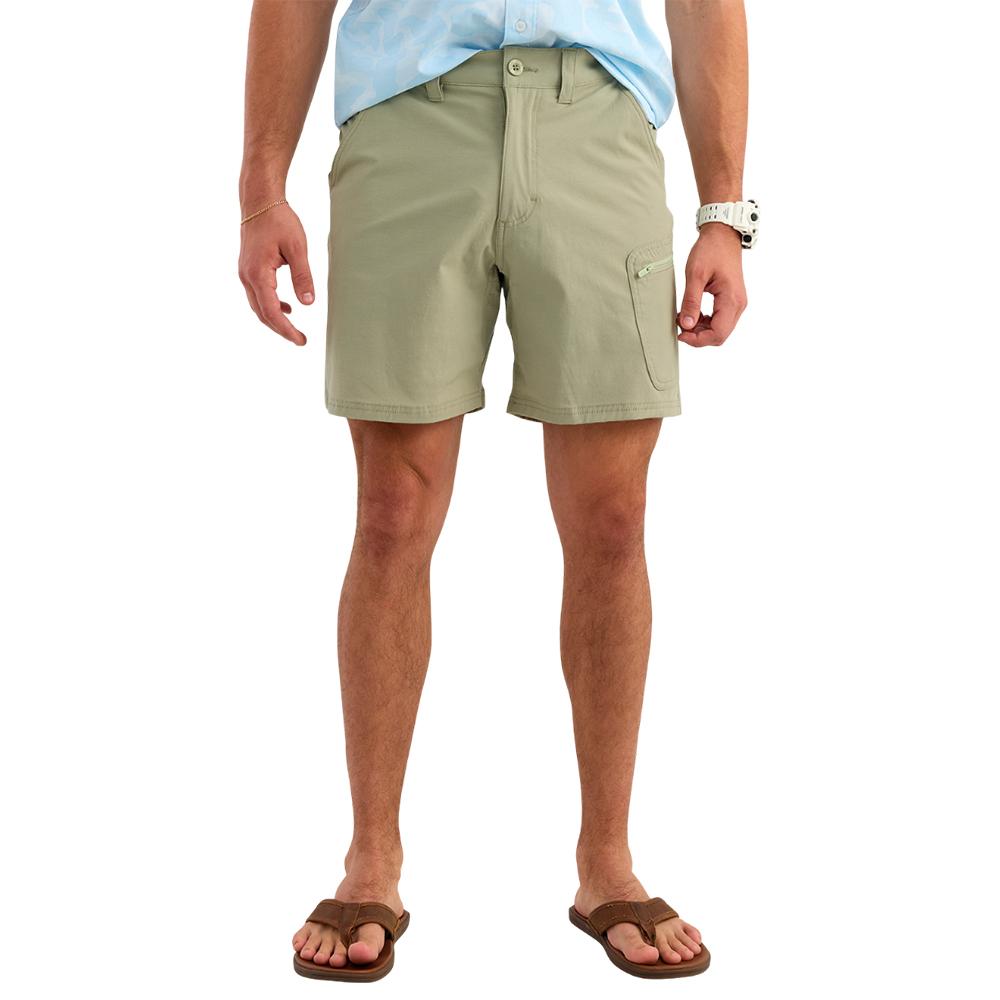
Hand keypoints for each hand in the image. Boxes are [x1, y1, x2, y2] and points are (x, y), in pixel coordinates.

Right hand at [238, 202, 313, 345]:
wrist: (259, 201)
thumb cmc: (279, 220)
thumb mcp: (297, 248)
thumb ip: (303, 277)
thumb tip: (308, 303)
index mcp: (258, 274)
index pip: (272, 312)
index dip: (286, 329)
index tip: (301, 340)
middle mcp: (247, 277)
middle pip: (262, 314)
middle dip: (281, 329)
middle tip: (300, 340)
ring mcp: (245, 273)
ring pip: (258, 306)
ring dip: (275, 319)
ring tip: (294, 329)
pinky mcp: (248, 269)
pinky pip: (258, 295)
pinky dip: (271, 306)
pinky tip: (287, 307)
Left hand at [677, 224, 747, 346]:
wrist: (723, 235)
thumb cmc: (710, 250)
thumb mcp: (695, 275)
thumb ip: (691, 302)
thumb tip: (686, 325)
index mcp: (731, 300)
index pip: (718, 334)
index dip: (698, 340)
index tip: (680, 334)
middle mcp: (738, 305)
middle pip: (720, 335)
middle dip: (698, 336)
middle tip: (680, 325)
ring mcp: (737, 303)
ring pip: (720, 330)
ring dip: (700, 330)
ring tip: (684, 318)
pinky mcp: (732, 301)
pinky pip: (720, 320)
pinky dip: (705, 322)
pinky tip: (693, 314)